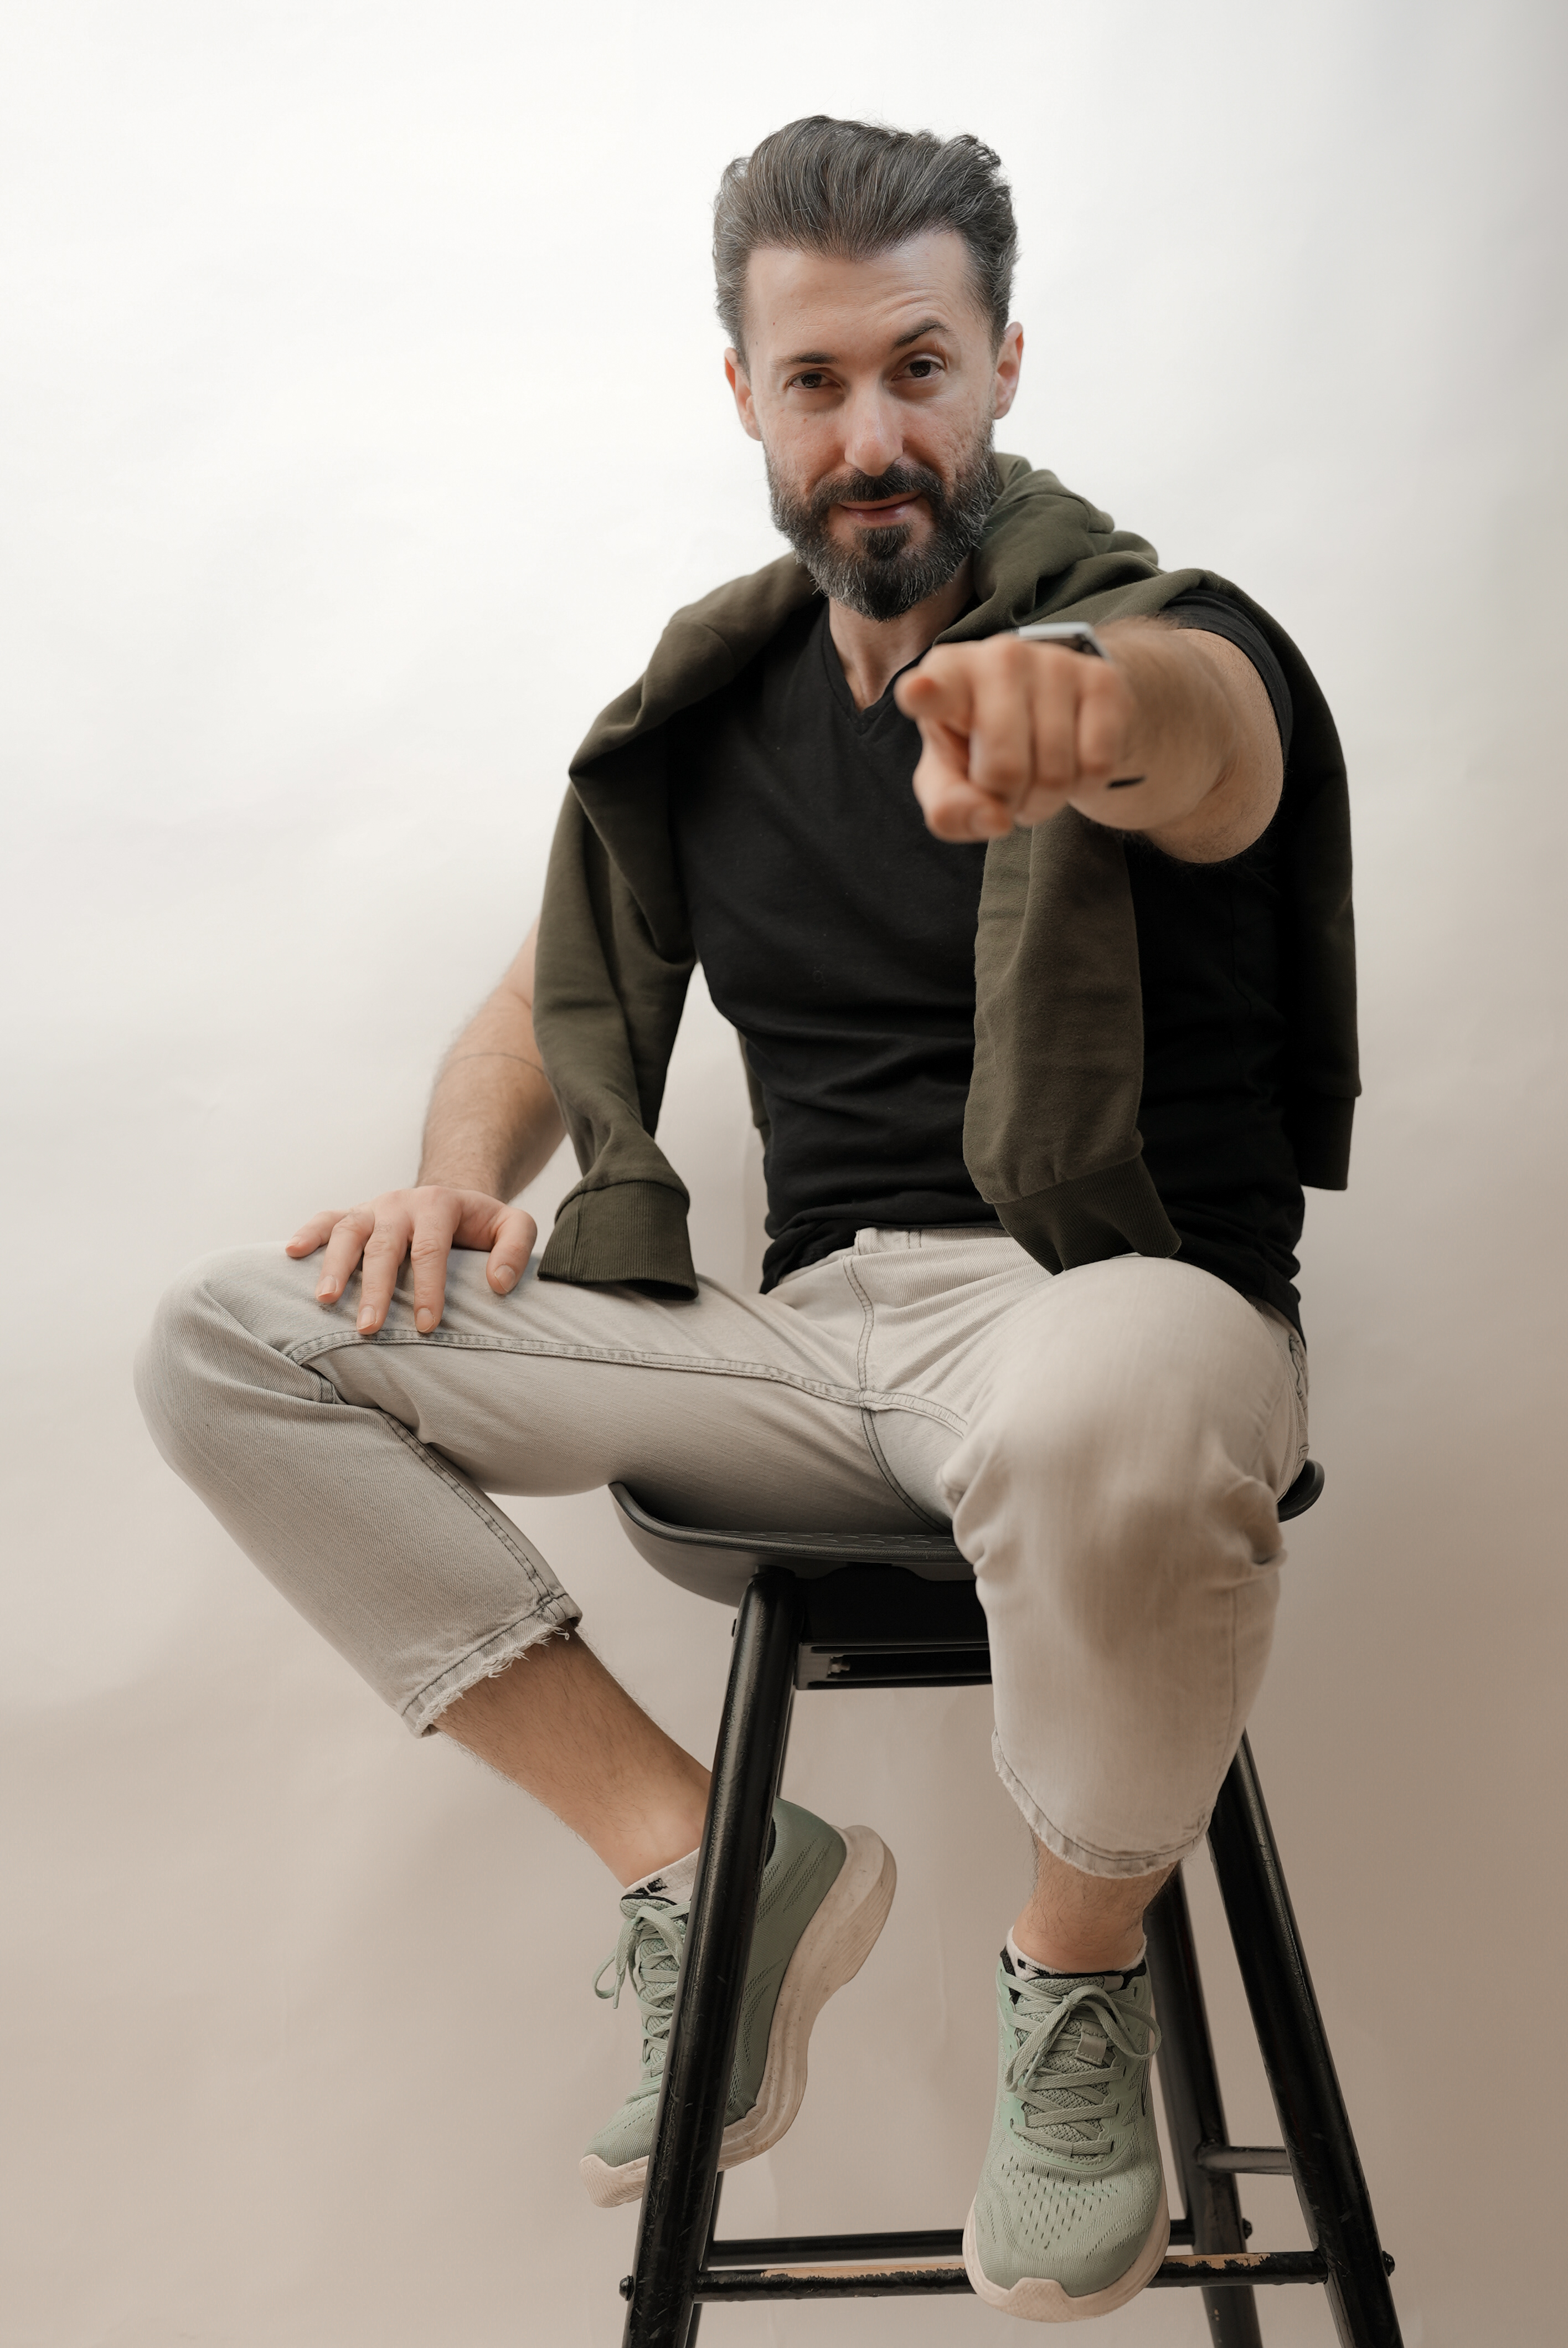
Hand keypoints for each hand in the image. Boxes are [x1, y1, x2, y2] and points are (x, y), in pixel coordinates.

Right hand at [286, 1186, 536, 1335]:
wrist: (451, 1196)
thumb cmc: (481, 1223)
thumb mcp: (513, 1225)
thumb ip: (515, 1249)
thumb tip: (498, 1283)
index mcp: (439, 1204)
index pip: (431, 1249)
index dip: (428, 1288)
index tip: (426, 1326)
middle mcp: (401, 1203)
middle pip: (385, 1246)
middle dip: (376, 1289)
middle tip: (369, 1328)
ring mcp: (373, 1208)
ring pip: (349, 1232)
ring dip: (335, 1266)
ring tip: (326, 1300)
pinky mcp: (354, 1214)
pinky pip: (327, 1219)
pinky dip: (308, 1233)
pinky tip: (291, 1252)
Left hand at [894, 637, 1140, 841]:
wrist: (1058, 708)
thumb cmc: (982, 745)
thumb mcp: (950, 779)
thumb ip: (950, 808)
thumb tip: (995, 820)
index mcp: (946, 676)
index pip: (934, 689)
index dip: (924, 694)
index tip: (918, 691)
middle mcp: (998, 657)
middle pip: (1005, 770)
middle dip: (1008, 801)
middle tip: (1006, 790)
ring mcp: (1054, 662)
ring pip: (1056, 773)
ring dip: (1046, 800)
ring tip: (1035, 779)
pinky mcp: (1101, 679)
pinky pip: (1097, 764)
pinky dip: (1084, 785)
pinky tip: (1071, 763)